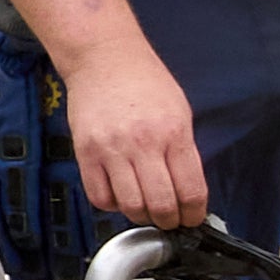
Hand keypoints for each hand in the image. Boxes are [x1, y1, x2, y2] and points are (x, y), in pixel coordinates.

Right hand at [58, 39, 205, 223]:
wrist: (104, 58)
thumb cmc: (145, 82)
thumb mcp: (180, 113)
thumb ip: (183, 151)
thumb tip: (186, 189)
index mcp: (173, 134)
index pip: (191, 191)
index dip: (194, 214)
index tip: (192, 217)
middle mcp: (143, 144)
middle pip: (161, 204)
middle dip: (169, 221)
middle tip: (169, 220)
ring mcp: (111, 149)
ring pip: (130, 205)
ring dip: (140, 216)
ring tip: (144, 209)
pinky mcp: (85, 152)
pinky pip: (99, 195)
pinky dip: (111, 204)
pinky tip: (119, 194)